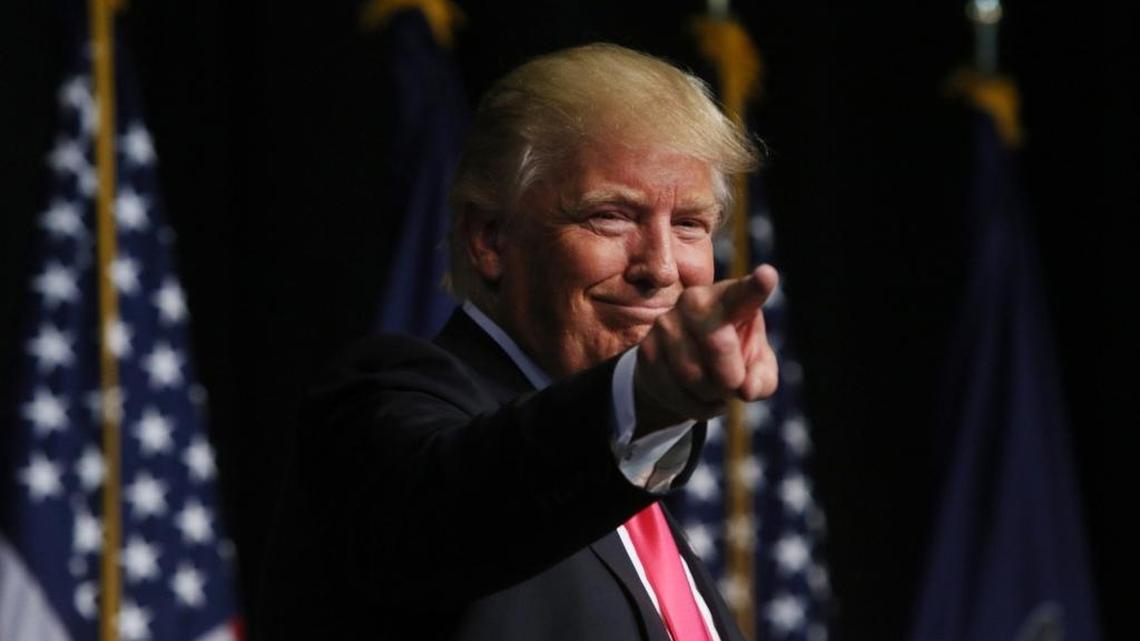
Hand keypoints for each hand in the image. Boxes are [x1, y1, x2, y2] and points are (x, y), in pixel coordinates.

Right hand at [633, 264, 779, 433]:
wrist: (681, 368)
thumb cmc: (731, 360)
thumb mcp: (756, 369)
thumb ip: (762, 378)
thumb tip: (746, 389)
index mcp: (729, 298)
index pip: (743, 295)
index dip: (756, 287)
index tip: (768, 275)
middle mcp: (694, 301)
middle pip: (718, 344)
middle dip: (731, 376)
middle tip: (735, 384)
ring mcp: (666, 323)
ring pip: (695, 376)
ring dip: (712, 395)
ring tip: (714, 389)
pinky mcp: (647, 350)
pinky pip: (676, 392)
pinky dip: (696, 406)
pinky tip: (698, 397)